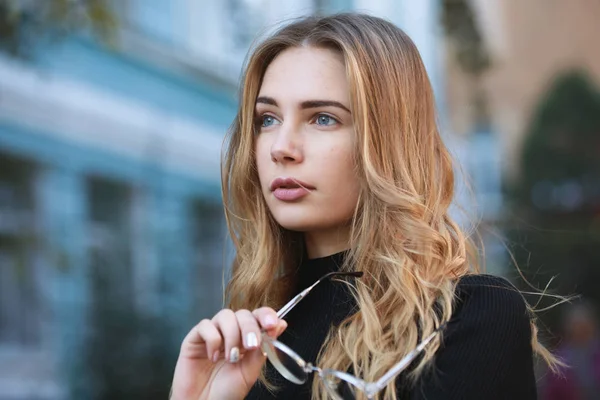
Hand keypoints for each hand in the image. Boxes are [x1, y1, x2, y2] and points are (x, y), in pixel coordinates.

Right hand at [170, 307, 287, 399]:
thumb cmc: (226, 393)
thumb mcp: (250, 372)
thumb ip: (262, 348)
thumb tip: (281, 324)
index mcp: (246, 339)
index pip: (257, 316)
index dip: (265, 315)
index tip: (271, 324)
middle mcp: (230, 333)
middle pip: (242, 314)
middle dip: (249, 327)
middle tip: (251, 345)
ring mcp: (212, 335)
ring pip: (225, 315)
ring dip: (232, 334)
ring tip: (231, 357)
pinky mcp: (194, 339)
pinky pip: (205, 325)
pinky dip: (212, 339)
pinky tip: (213, 357)